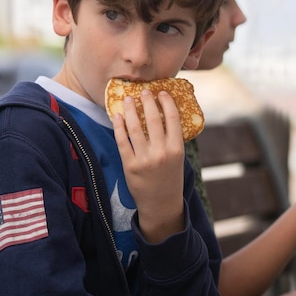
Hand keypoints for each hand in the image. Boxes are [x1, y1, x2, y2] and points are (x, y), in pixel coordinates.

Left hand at [112, 89, 184, 242]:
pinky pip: (122, 141)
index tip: (161, 92)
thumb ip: (171, 139)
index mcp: (176, 149)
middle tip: (143, 91)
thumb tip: (162, 113)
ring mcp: (144, 160)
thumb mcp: (178, 158)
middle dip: (147, 102)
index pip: (172, 119)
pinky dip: (119, 127)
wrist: (161, 204)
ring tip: (128, 99)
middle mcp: (161, 153)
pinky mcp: (130, 166)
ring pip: (134, 128)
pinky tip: (117, 116)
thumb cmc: (170, 178)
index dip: (166, 103)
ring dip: (130, 110)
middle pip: (152, 120)